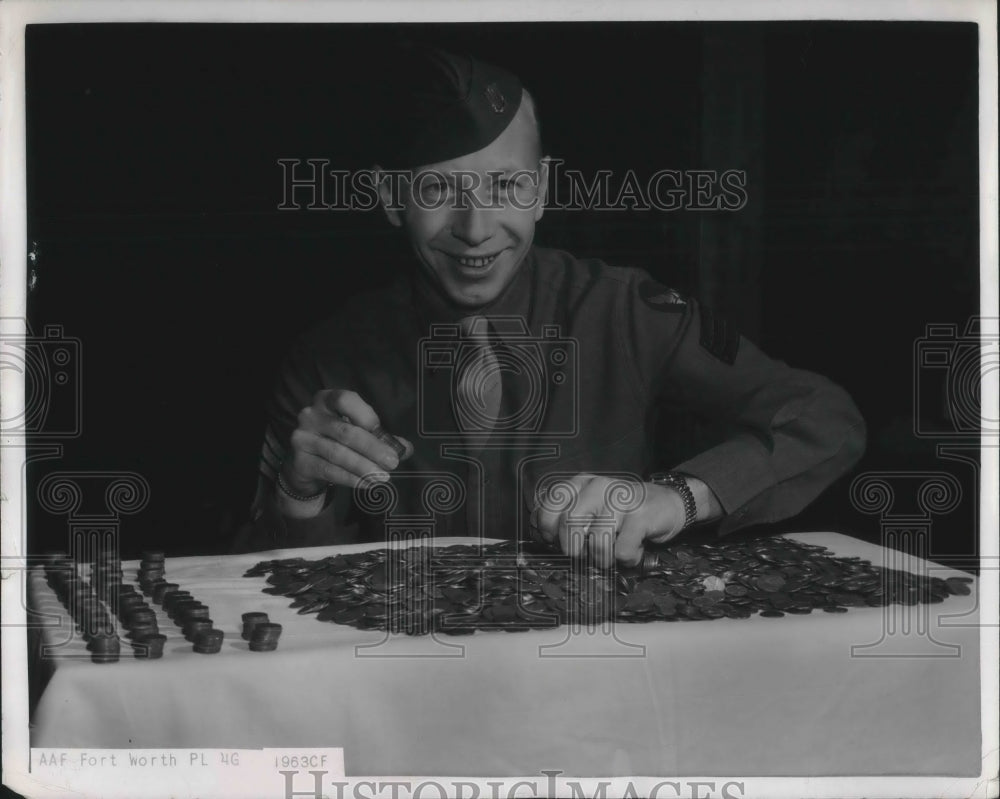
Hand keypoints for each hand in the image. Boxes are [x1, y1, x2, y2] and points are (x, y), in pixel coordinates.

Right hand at [280, 389, 413, 496]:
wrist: (306, 466)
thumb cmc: (337, 441)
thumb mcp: (357, 432)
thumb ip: (380, 437)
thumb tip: (404, 448)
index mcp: (326, 400)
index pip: (344, 400)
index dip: (365, 415)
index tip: (382, 432)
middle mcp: (310, 416)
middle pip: (346, 432)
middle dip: (373, 448)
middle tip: (392, 462)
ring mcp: (302, 438)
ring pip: (338, 454)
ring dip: (364, 467)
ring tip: (383, 476)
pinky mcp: (300, 462)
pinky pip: (330, 471)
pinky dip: (351, 479)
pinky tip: (367, 484)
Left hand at [529, 474, 685, 567]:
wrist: (666, 503)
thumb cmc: (622, 512)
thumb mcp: (591, 507)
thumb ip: (566, 518)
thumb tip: (541, 537)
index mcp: (581, 483)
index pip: (550, 505)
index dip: (548, 530)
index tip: (557, 541)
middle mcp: (598, 486)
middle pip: (570, 524)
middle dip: (573, 548)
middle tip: (583, 554)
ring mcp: (621, 499)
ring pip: (597, 541)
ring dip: (603, 558)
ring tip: (611, 552)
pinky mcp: (641, 515)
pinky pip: (621, 550)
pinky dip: (626, 559)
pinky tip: (632, 548)